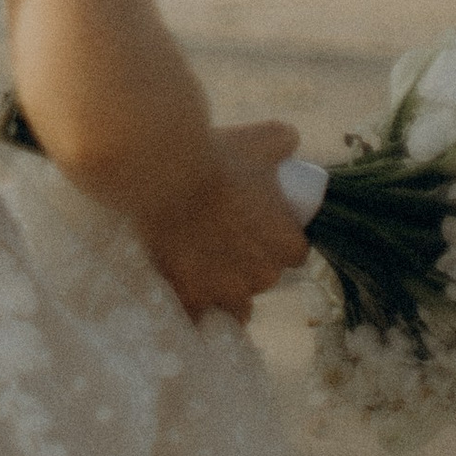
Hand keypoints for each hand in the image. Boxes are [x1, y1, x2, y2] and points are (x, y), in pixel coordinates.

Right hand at [144, 123, 312, 324]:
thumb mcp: (259, 140)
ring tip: (196, 260)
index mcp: (287, 244)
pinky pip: (198, 315)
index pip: (292, 252)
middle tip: (217, 234)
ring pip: (234, 303)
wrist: (163, 171)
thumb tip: (291, 140)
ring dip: (221, 287)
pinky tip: (182, 285)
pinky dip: (192, 306)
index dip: (272, 239)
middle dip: (244, 261)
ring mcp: (227, 291)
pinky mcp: (191, 297)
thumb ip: (283, 141)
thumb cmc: (214, 155)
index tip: (252, 224)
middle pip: (261, 277)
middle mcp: (264, 276)